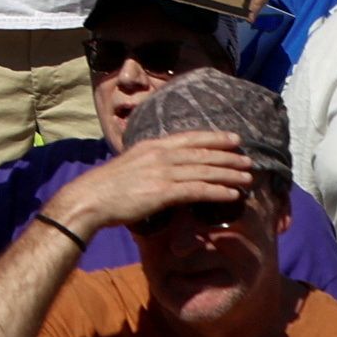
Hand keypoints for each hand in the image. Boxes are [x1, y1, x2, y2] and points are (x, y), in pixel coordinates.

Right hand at [59, 126, 260, 238]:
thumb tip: (164, 169)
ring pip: (205, 171)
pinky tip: (232, 194)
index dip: (214, 137)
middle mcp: (159, 155)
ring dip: (230, 174)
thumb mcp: (128, 165)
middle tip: (248, 160)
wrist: (88, 200)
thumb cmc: (105, 187)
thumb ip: (148, 163)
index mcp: (150, 146)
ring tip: (247, 178)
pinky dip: (218, 191)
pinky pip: (199, 190)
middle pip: (202, 153)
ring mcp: (162, 173)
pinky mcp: (163, 192)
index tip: (233, 139)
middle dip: (229, 156)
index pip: (189, 138)